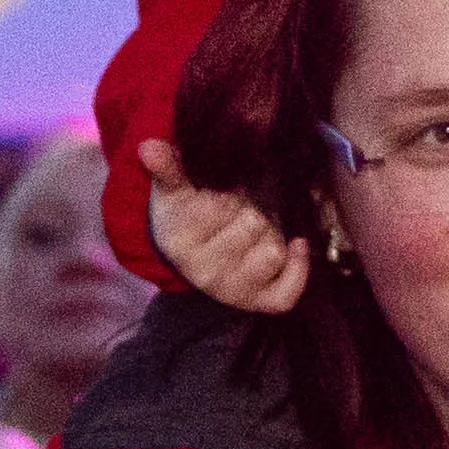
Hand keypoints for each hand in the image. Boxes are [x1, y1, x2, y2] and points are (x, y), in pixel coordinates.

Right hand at [137, 141, 314, 317]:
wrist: (193, 254)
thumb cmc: (187, 215)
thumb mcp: (174, 191)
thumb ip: (167, 168)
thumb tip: (150, 146)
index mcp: (181, 243)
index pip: (216, 208)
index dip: (225, 195)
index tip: (219, 196)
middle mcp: (205, 273)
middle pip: (252, 224)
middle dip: (251, 210)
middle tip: (238, 212)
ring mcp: (233, 290)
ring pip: (273, 252)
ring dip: (271, 234)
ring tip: (257, 230)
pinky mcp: (260, 302)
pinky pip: (288, 292)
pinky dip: (297, 266)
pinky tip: (295, 244)